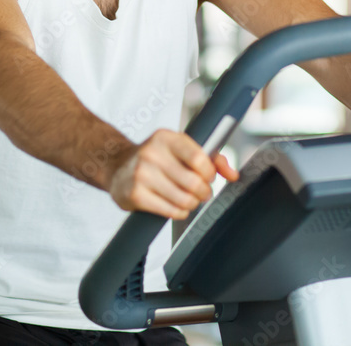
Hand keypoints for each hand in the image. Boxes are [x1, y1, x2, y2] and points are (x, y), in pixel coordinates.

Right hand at [107, 129, 239, 219]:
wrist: (117, 166)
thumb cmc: (156, 158)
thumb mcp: (180, 148)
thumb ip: (211, 158)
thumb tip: (233, 175)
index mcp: (166, 138)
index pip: (198, 158)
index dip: (209, 172)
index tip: (208, 177)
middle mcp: (152, 153)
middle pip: (193, 182)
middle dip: (203, 192)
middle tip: (202, 193)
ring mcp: (142, 174)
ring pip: (183, 199)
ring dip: (192, 204)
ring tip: (189, 200)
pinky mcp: (135, 194)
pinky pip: (170, 211)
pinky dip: (179, 212)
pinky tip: (176, 206)